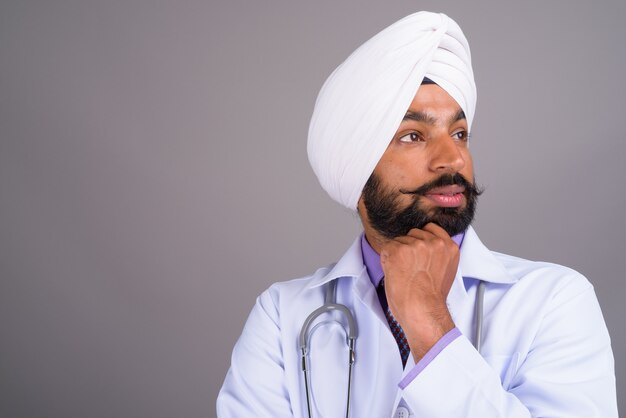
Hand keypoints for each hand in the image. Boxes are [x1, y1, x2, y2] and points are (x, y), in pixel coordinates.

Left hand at [380, 223, 458, 360]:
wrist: (422, 311)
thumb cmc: (431, 299)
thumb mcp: (445, 271)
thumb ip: (438, 255)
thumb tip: (427, 251)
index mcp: (449, 247)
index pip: (431, 228)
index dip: (421, 241)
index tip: (420, 254)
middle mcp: (434, 243)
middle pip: (413, 233)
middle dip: (409, 248)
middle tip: (412, 270)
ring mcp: (416, 245)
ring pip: (399, 241)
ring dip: (397, 255)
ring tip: (405, 274)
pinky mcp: (399, 250)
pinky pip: (386, 249)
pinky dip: (386, 261)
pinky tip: (396, 273)